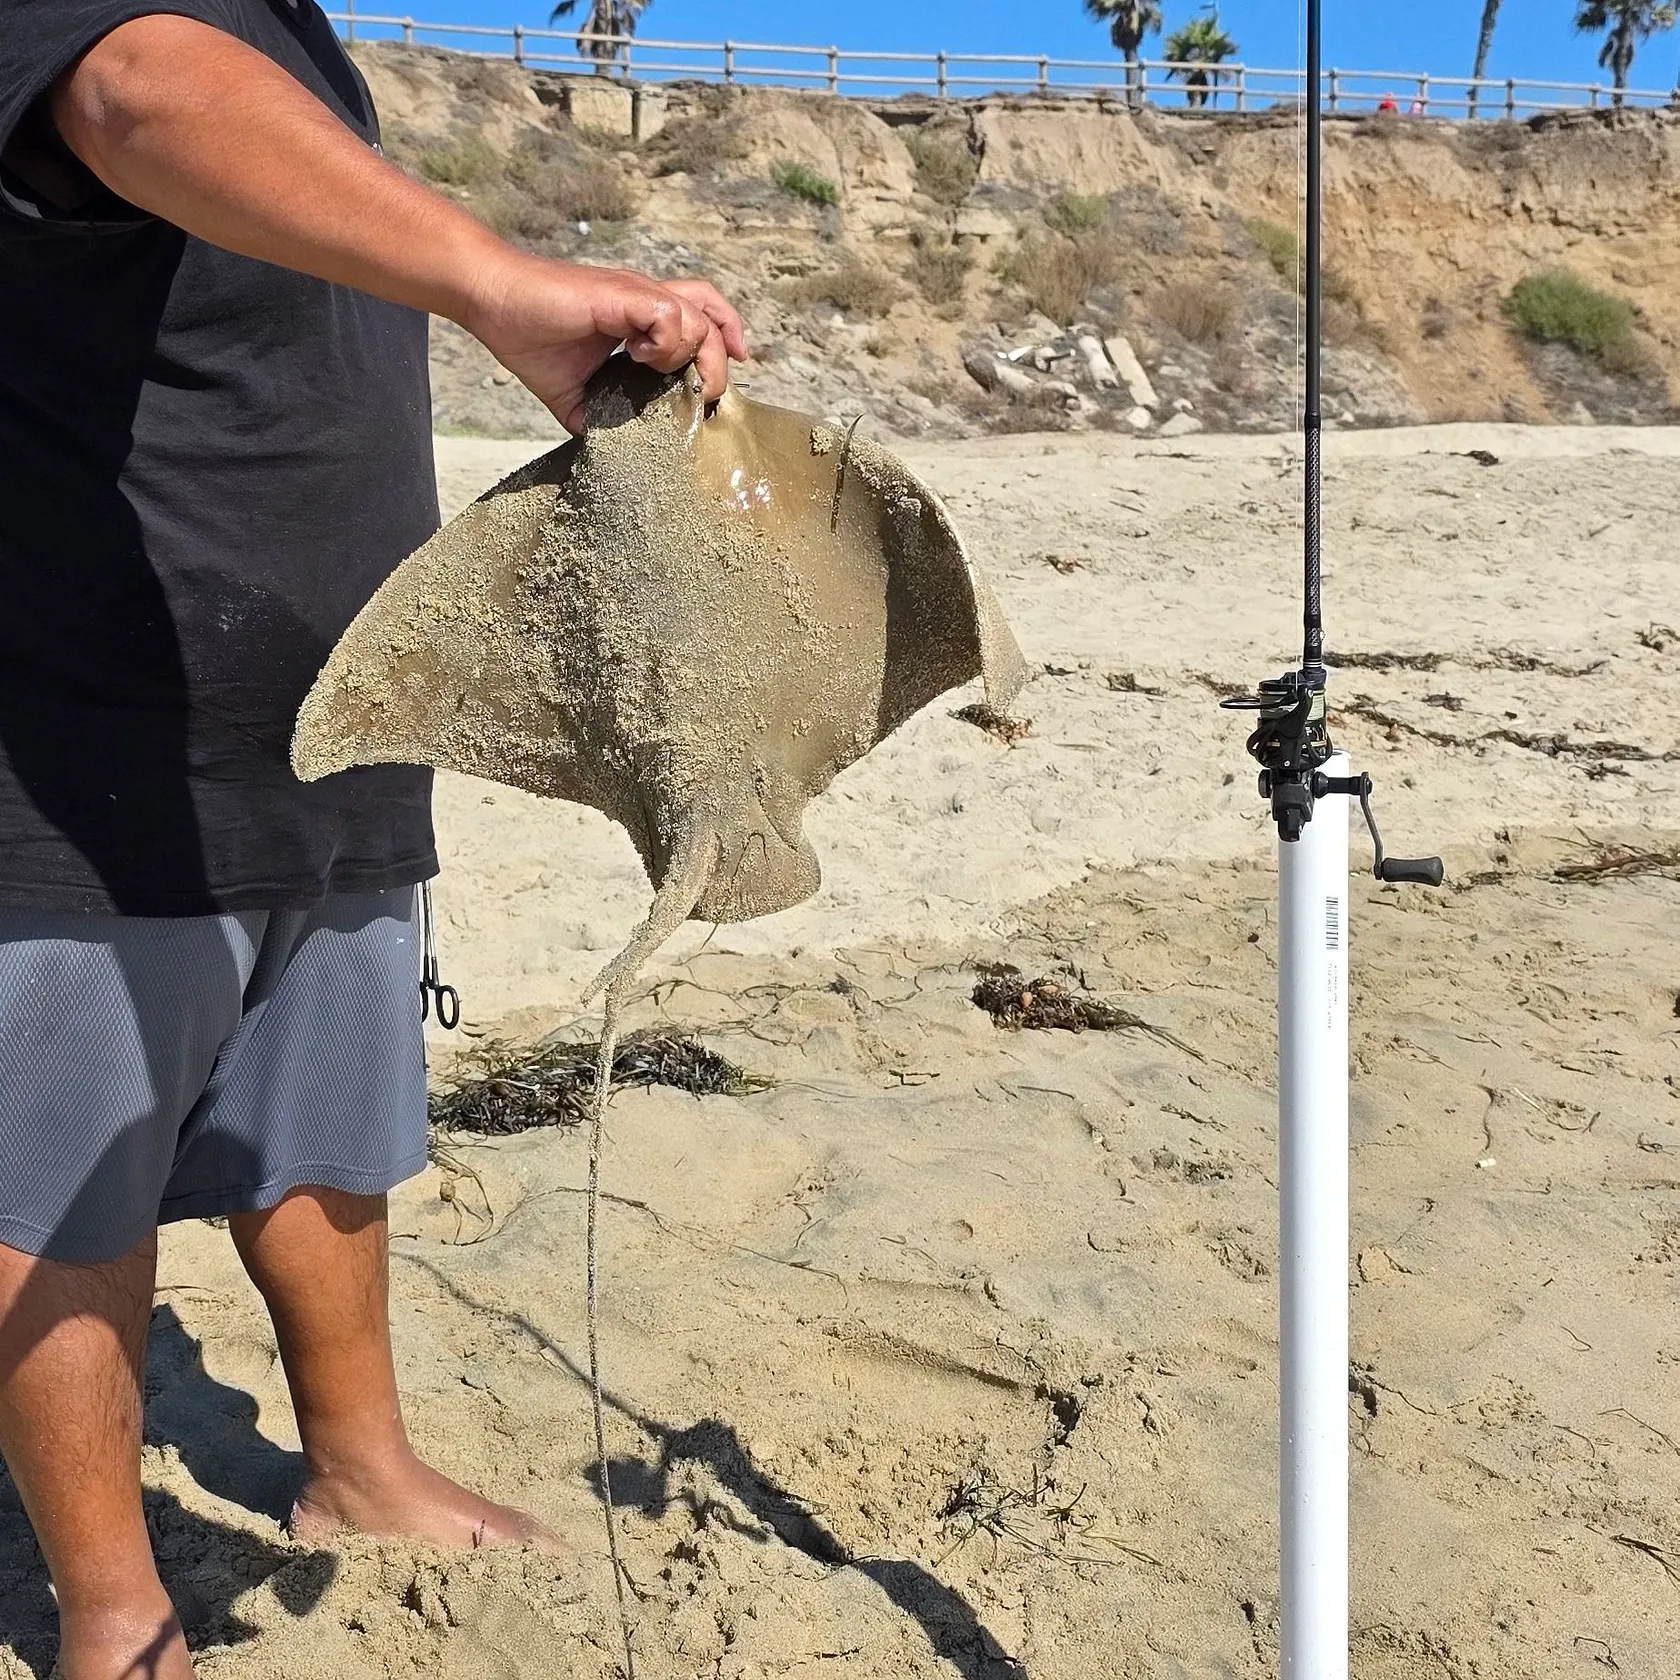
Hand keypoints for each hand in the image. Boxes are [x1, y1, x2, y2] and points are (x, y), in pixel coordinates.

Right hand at [460, 253, 747, 432]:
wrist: (493, 303)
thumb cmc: (529, 337)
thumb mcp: (576, 394)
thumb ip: (605, 416)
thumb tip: (618, 453)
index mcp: (640, 318)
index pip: (702, 319)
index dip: (721, 347)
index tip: (712, 387)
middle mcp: (645, 300)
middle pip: (712, 321)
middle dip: (716, 367)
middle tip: (697, 396)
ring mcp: (636, 294)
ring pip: (698, 320)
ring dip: (685, 355)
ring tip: (650, 370)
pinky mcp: (621, 295)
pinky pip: (667, 316)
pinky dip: (663, 343)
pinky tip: (635, 357)